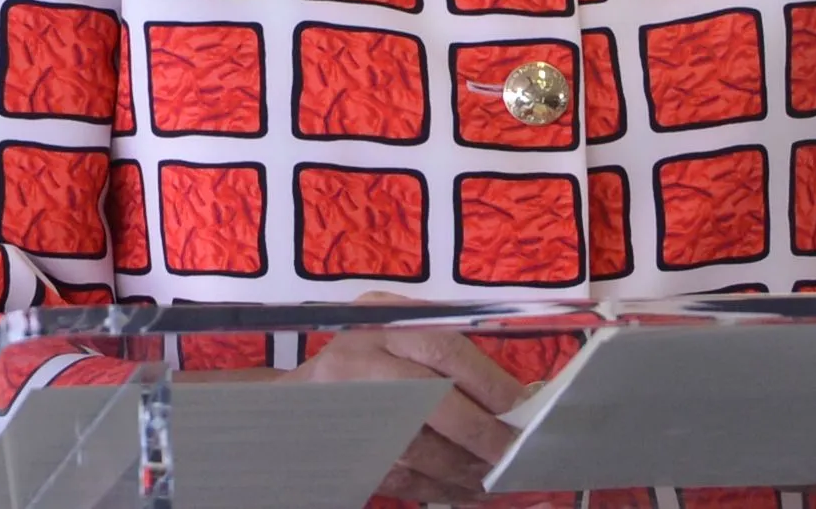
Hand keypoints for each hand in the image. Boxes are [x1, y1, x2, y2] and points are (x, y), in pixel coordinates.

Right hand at [288, 297, 528, 501]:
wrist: (291, 405)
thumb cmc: (362, 359)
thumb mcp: (395, 331)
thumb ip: (444, 350)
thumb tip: (513, 394)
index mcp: (382, 323)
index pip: (444, 349)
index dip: (488, 382)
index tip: (524, 407)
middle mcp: (362, 362)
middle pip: (432, 400)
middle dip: (481, 431)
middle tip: (515, 451)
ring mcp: (349, 412)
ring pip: (418, 447)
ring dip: (465, 468)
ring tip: (499, 477)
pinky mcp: (346, 455)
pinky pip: (402, 479)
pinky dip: (441, 490)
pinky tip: (469, 493)